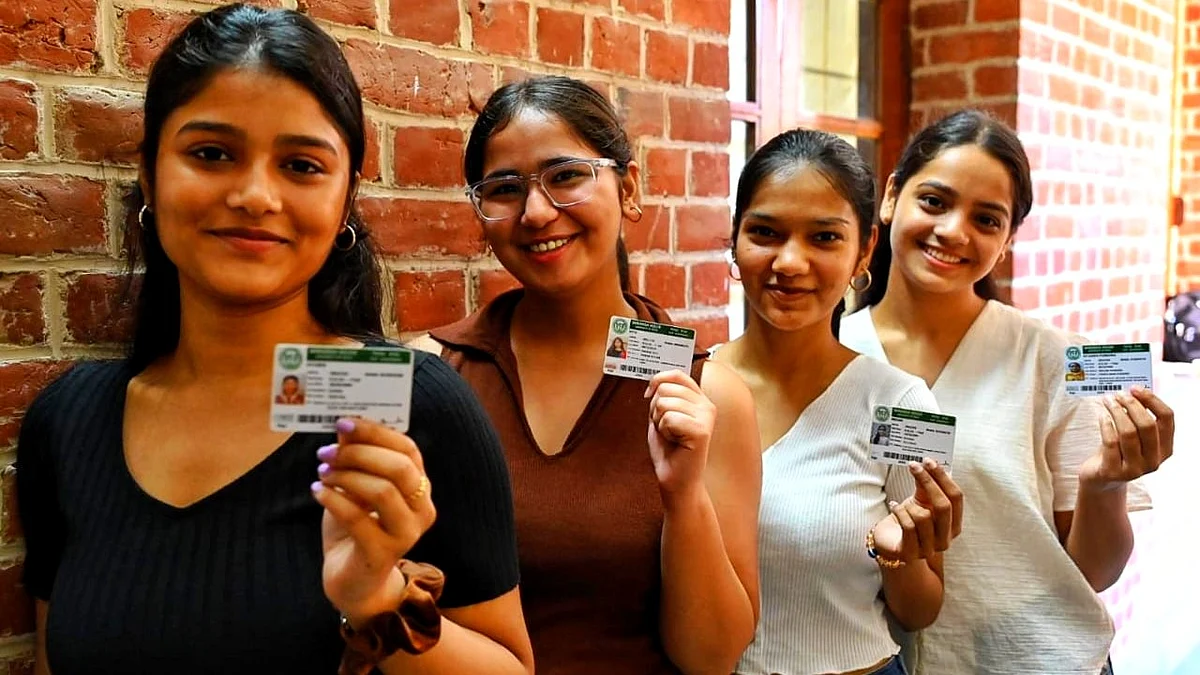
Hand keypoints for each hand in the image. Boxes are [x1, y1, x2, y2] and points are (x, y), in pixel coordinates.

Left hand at [312, 417, 435, 625]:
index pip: (408, 449)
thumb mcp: (355, 488)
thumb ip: (355, 460)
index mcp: (420, 487)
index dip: (377, 432)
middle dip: (360, 453)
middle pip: (400, 468)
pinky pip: (358, 519)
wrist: (353, 581)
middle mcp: (422, 509)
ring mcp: (406, 534)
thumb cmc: (355, 529)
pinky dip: (333, 500)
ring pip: (383, 491)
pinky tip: (317, 492)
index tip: (343, 423)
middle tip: (327, 452)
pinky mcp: (383, 554)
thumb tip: (344, 427)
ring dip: (346, 476)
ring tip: (322, 473)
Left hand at [645, 369, 715, 501]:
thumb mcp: (662, 416)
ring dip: (659, 422)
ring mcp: (707, 417)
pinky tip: (676, 442)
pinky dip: (664, 432)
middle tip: (666, 428)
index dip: (657, 380)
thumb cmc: (669, 450)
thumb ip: (663, 396)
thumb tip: (655, 381)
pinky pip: (669, 418)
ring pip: (664, 403)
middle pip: (665, 388)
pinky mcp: (702, 431)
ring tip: (672, 436)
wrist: (675, 480)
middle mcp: (707, 405)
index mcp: (700, 399)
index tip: (648, 395)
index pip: (677, 374)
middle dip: (655, 409)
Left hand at [871, 458, 963, 563]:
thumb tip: (927, 465)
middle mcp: (945, 539)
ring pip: (923, 517)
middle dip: (929, 483)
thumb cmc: (909, 520)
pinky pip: (908, 526)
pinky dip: (899, 512)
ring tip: (902, 502)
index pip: (956, 498)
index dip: (944, 478)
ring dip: (910, 504)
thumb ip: (926, 487)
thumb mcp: (920, 502)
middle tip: (914, 466)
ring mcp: (928, 549)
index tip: (929, 461)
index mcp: (954, 525)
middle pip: (944, 507)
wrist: (890, 543)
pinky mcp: (910, 553)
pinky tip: (893, 505)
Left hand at [1080, 386, 1173, 491]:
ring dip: (1116, 412)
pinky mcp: (1114, 471)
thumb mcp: (1135, 436)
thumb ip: (1139, 418)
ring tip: (1107, 401)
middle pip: (1147, 425)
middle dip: (1132, 405)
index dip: (1152, 400)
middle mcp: (1154, 460)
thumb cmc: (1119, 451)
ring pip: (1128, 433)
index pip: (1167, 419)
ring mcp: (1135, 468)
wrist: (1101, 478)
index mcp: (1165, 449)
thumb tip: (1134, 391)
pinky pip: (1111, 442)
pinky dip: (1105, 424)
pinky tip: (1101, 415)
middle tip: (1118, 394)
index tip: (1136, 388)